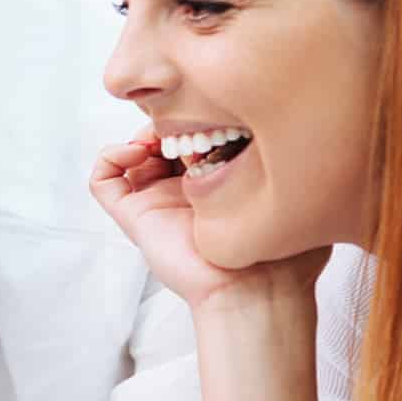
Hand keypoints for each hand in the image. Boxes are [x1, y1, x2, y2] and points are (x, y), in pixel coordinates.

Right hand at [87, 133, 329, 312]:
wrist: (256, 290)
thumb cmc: (281, 255)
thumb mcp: (296, 194)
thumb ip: (295, 163)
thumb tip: (298, 129)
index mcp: (219, 185)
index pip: (198, 136)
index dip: (199, 115)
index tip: (216, 109)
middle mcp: (184, 191)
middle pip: (161, 140)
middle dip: (169, 119)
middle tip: (185, 115)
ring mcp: (156, 203)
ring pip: (131, 155)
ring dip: (139, 133)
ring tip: (161, 134)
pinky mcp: (134, 217)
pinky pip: (103, 180)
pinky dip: (111, 156)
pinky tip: (138, 151)